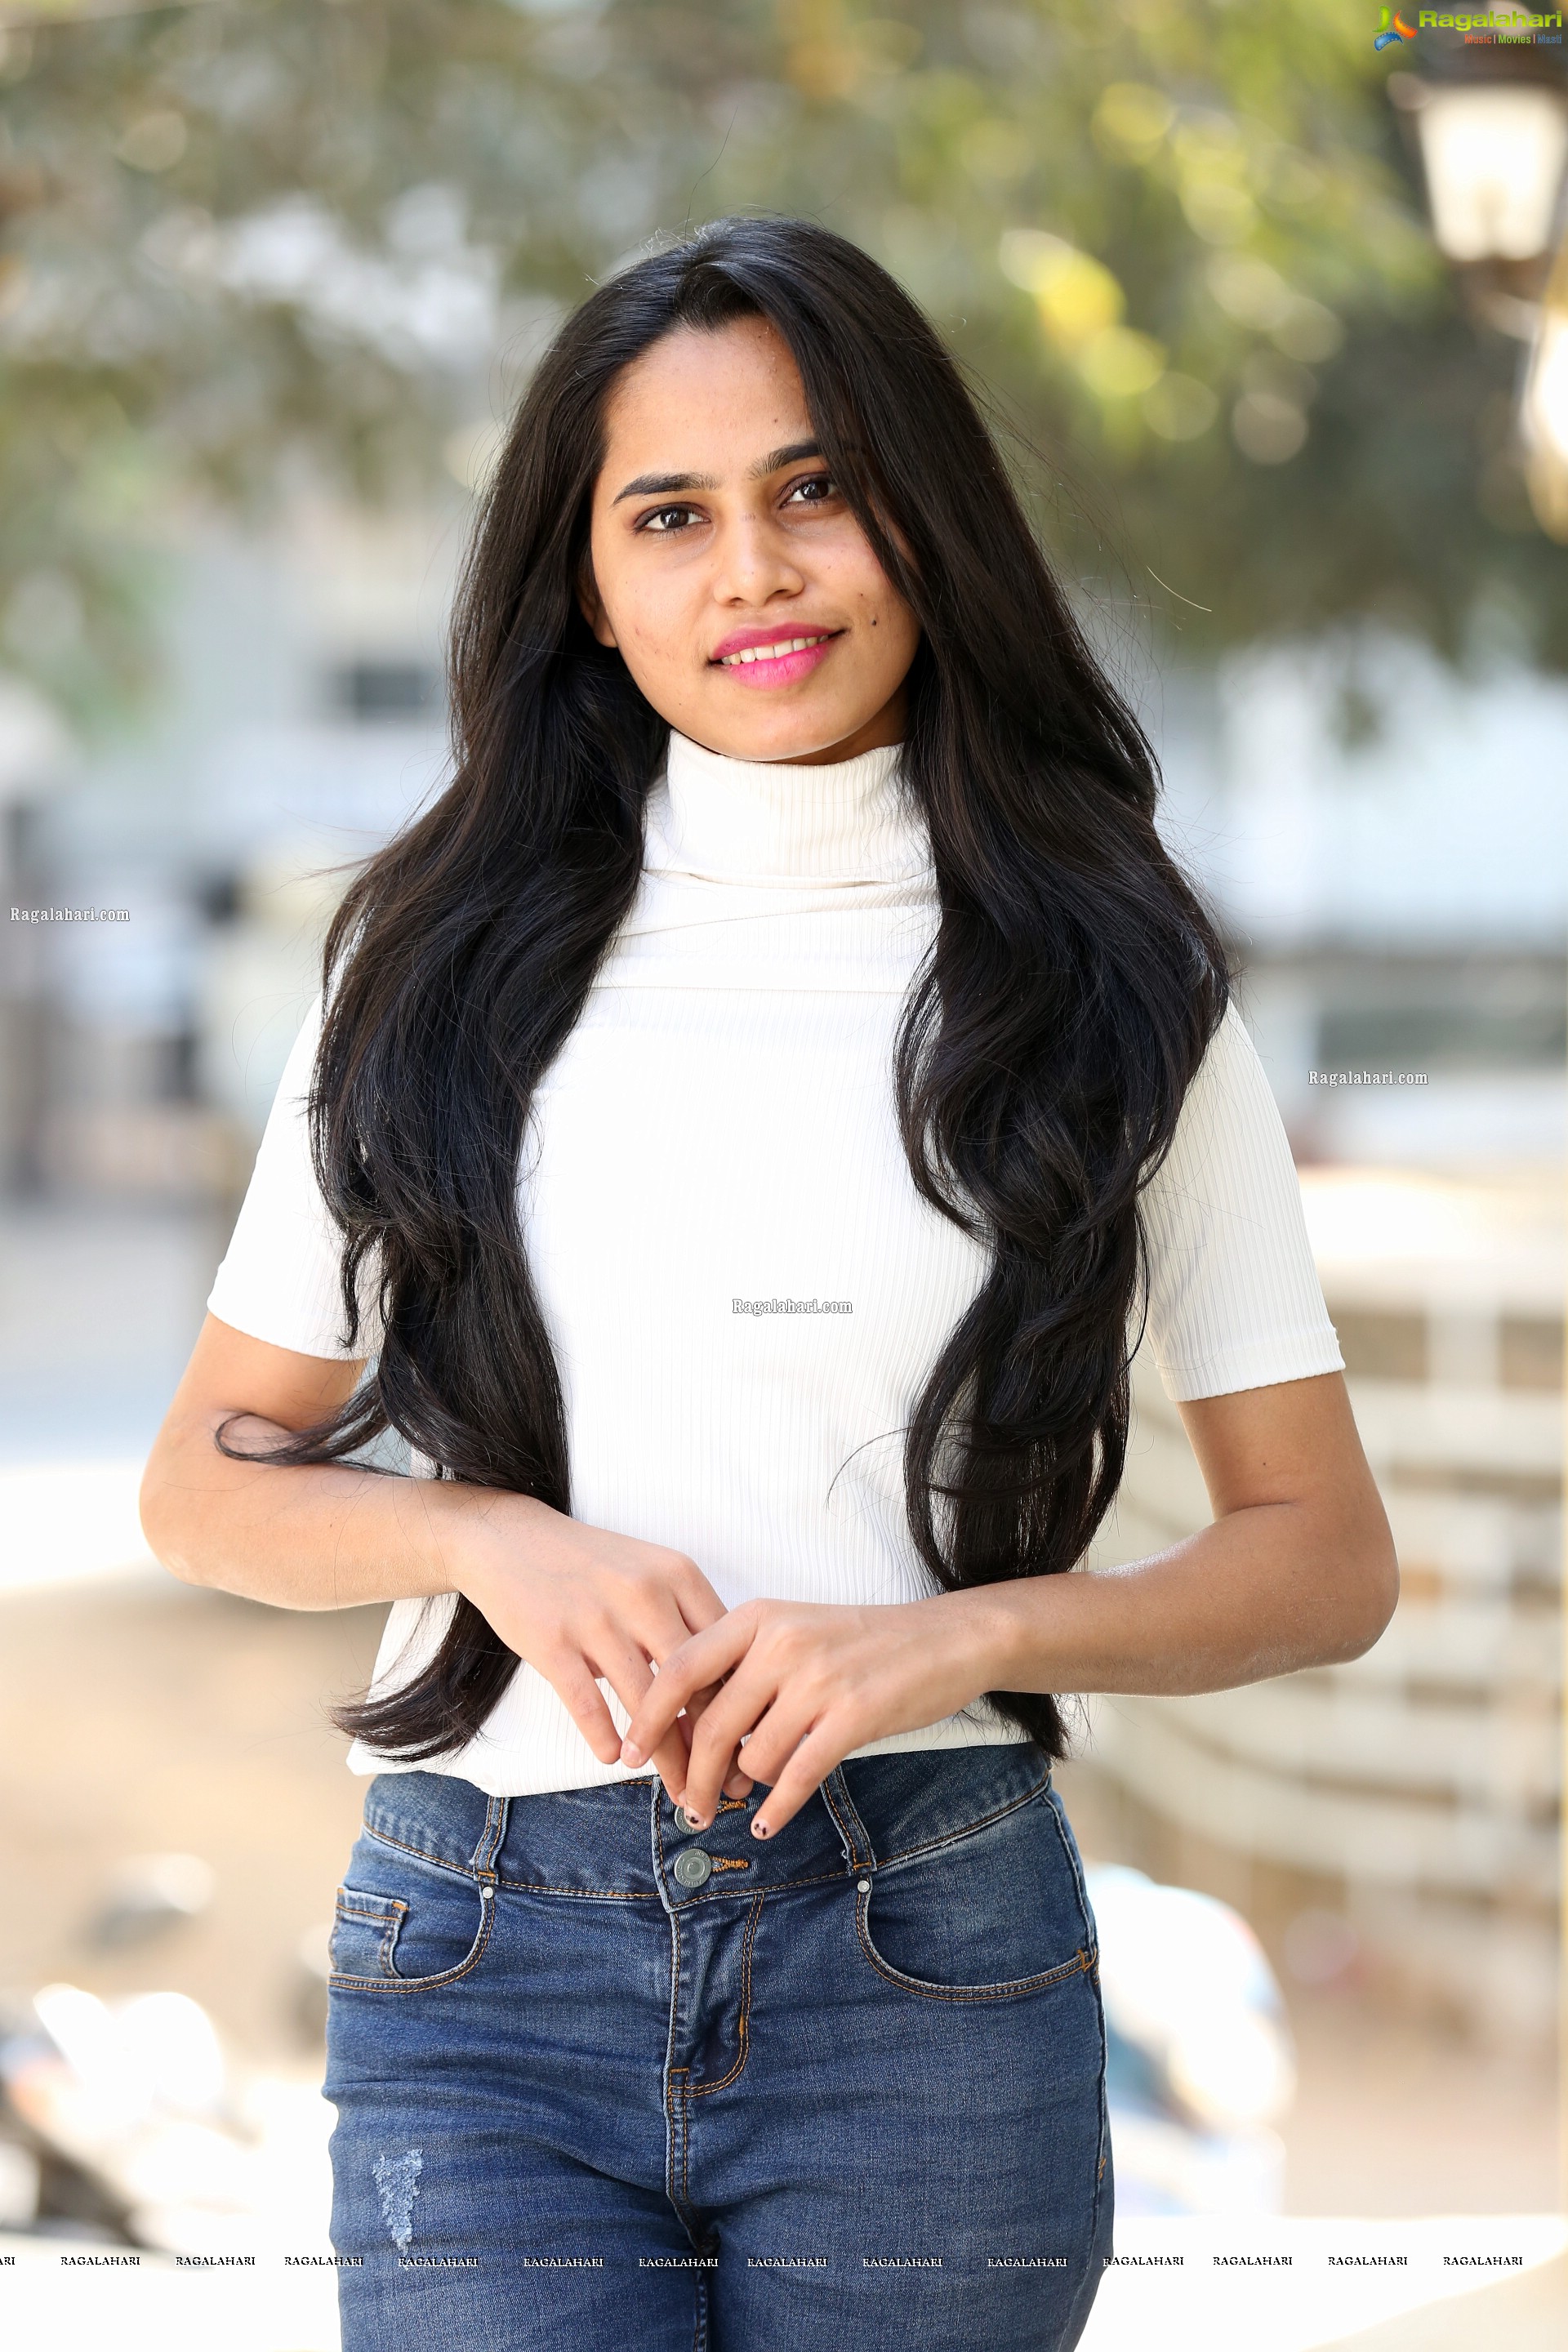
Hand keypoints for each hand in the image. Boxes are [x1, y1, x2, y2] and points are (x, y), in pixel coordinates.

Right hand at [452, 1496, 754, 1798]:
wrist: (511, 1539)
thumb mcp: (650, 1572)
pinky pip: (587, 1703)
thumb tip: (725, 1694)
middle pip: (694, 1683)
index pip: (726, 1649)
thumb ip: (685, 1621)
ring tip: (680, 1788)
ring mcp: (596, 1618)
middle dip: (713, 1744)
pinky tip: (616, 1757)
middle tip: (726, 1785)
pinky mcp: (552, 1641)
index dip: (742, 1703)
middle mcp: (643, 1594)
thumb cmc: (591, 1565)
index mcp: (678, 1575)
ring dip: (665, 1755)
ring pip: (645, 1703)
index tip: (752, 1744)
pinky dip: (605, 1737)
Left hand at [617, 1594, 1004, 1837]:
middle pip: (711, 1727)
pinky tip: (768, 1822)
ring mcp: (818, 1679)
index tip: (630, 1753)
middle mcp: (782, 1643)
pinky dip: (777, 1808)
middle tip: (689, 1806)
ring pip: (753, 1757)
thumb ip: (743, 1670)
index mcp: (758, 1618)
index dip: (648, 1716)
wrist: (944, 1639)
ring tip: (745, 1798)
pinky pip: (797, 1776)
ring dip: (745, 1788)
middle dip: (694, 1777)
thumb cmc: (861, 1642)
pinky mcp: (853, 1716)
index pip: (681, 1668)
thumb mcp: (793, 1632)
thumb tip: (694, 1736)